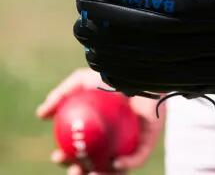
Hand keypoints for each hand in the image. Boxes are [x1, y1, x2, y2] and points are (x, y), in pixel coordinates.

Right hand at [36, 68, 163, 174]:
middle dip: (81, 171)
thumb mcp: (82, 81)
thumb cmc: (112, 77)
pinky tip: (116, 163)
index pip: (78, 150)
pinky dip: (127, 164)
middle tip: (75, 170)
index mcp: (96, 130)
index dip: (66, 157)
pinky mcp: (147, 144)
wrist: (139, 75)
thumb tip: (41, 114)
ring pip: (115, 168)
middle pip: (93, 163)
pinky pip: (137, 158)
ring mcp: (129, 143)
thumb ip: (61, 95)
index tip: (58, 155)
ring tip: (92, 174)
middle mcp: (112, 139)